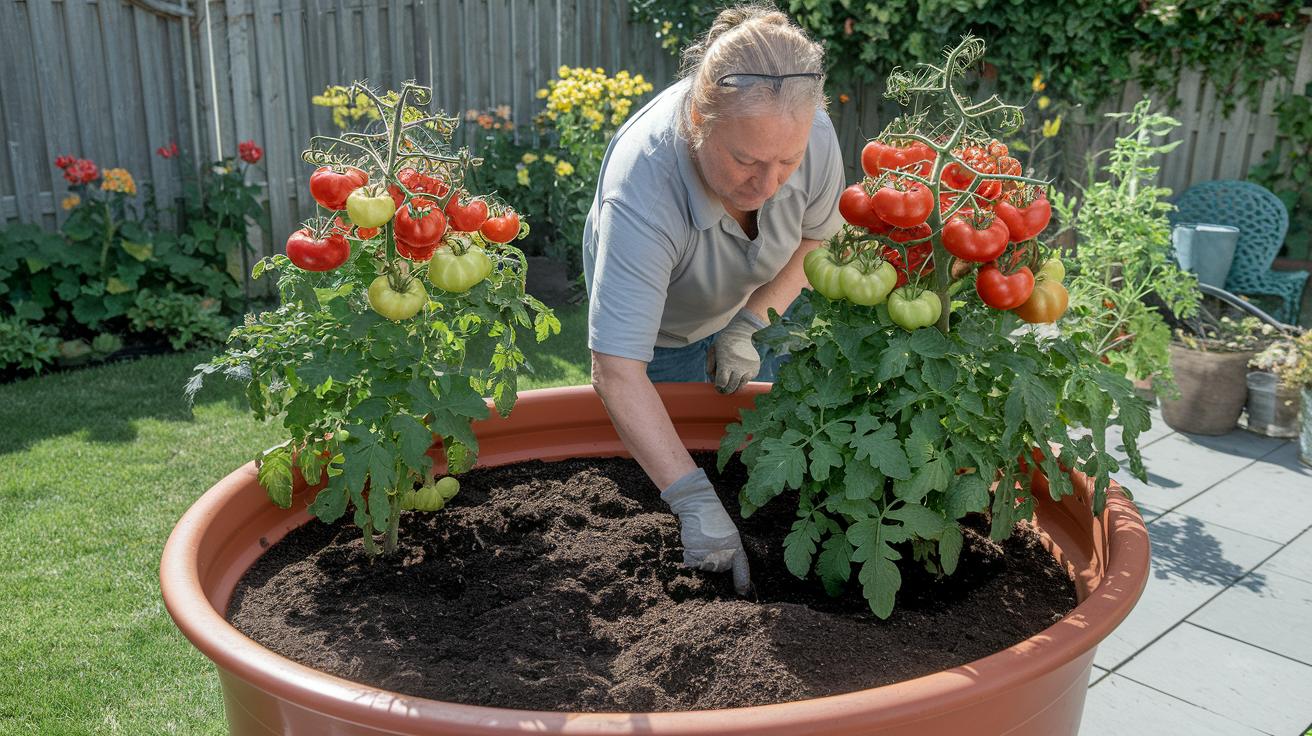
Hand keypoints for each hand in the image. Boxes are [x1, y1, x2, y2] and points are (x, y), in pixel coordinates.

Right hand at [661, 468, 751, 594]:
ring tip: (701, 540)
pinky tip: (693, 542)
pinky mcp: (696, 556)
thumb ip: (728, 550)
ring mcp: (711, 557)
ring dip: (701, 557)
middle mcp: (725, 555)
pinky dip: (690, 556)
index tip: (742, 592)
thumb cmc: (713, 518)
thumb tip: (723, 566)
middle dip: (714, 560)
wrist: (698, 507)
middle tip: (709, 543)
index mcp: (736, 548)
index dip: (742, 582)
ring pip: (705, 566)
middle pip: (719, 568)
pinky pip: (692, 563)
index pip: (742, 569)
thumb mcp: (728, 534)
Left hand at [710, 308, 767, 393]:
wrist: (741, 333)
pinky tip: (740, 372)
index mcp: (726, 363)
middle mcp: (738, 367)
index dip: (719, 386)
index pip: (722, 383)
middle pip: (732, 387)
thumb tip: (713, 380)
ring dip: (735, 386)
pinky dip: (743, 378)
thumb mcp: (712, 351)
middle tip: (723, 390)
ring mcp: (748, 368)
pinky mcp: (755, 368)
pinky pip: (748, 379)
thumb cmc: (724, 343)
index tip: (718, 386)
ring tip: (731, 383)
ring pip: (741, 385)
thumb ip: (710, 366)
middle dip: (726, 390)